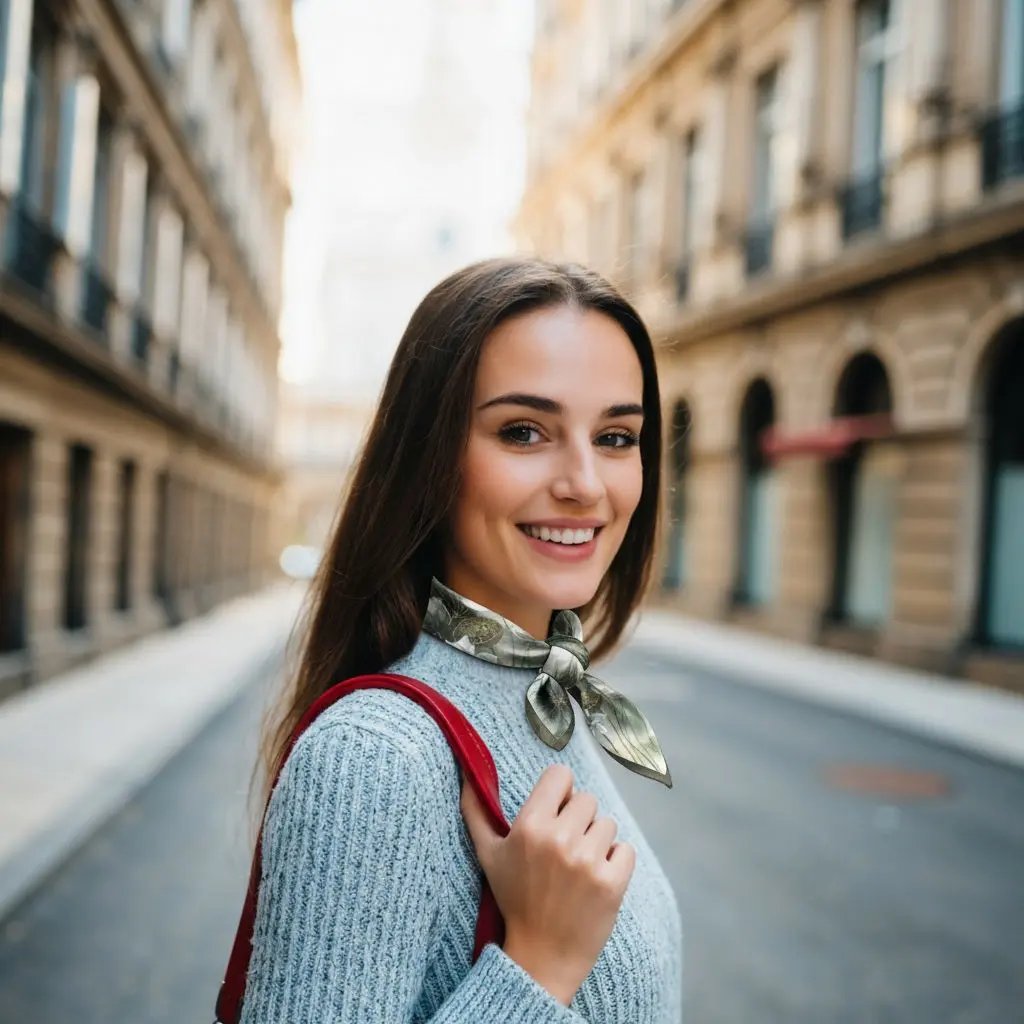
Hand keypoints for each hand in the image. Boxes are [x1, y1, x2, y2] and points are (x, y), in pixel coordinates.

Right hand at [460, 764, 634, 1004]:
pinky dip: (616, 862)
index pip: (561, 775)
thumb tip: (467, 772)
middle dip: (578, 820)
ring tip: (578, 867)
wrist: (542, 956)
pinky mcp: (612, 882)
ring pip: (608, 824)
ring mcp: (588, 861)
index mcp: (530, 826)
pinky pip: (626, 849)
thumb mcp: (488, 854)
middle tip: (564, 848)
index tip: (555, 813)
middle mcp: (560, 839)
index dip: (560, 792)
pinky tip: (597, 879)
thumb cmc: (514, 899)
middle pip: (587, 799)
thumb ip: (476, 810)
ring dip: (597, 842)